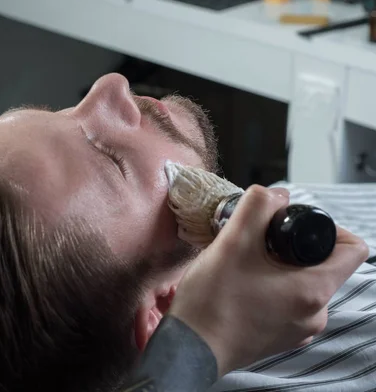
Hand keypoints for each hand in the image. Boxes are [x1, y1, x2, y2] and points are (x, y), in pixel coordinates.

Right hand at [167, 185, 368, 376]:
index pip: (354, 248)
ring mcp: (299, 330)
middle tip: (258, 242)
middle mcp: (315, 314)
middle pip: (324, 264)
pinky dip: (271, 287)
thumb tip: (276, 195)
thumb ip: (257, 207)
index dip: (329, 225)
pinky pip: (288, 302)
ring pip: (303, 283)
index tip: (293, 224)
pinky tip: (243, 285)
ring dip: (280, 267)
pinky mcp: (280, 337)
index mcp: (314, 290)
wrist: (189, 348)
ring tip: (245, 263)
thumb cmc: (212, 300)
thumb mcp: (232, 242)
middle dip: (294, 247)